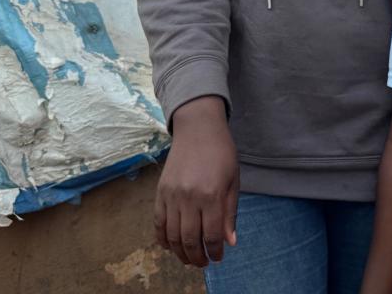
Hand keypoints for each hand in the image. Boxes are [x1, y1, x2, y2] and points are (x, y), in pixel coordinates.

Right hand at [155, 96, 238, 267]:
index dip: (215, 251)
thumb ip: (230, 212)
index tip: (218, 258)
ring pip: (172, 236)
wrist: (197, 128)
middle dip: (197, 257)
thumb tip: (229, 242)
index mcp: (212, 195)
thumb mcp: (233, 181)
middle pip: (190, 239)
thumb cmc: (221, 153)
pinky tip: (170, 247)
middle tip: (203, 263)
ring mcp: (171, 196)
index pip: (213, 234)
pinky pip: (158, 223)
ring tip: (189, 258)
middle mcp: (189, 198)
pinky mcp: (160, 193)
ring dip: (180, 253)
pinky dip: (163, 239)